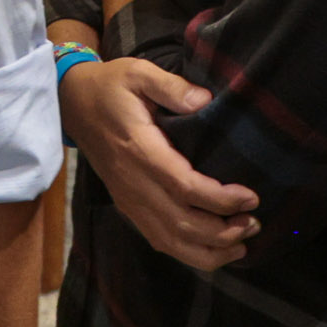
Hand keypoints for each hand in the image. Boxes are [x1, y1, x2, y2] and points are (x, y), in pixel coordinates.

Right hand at [58, 57, 258, 269]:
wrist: (73, 104)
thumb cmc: (111, 87)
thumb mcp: (138, 72)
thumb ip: (171, 86)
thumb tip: (205, 101)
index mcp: (140, 150)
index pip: (184, 187)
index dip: (220, 199)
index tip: (251, 197)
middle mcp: (134, 183)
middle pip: (181, 224)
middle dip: (223, 232)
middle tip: (254, 223)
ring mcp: (129, 200)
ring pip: (171, 242)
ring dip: (210, 250)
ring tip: (242, 242)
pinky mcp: (128, 207)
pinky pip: (159, 240)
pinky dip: (189, 253)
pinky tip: (215, 249)